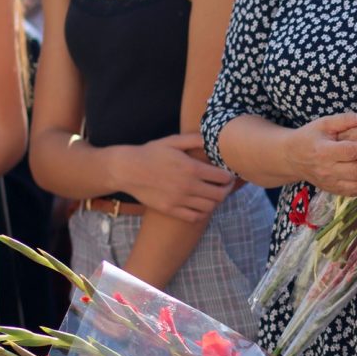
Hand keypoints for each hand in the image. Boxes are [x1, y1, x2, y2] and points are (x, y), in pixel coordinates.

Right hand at [117, 133, 234, 221]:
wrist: (127, 169)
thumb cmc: (150, 153)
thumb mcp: (172, 141)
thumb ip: (194, 140)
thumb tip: (212, 138)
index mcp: (191, 168)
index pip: (223, 178)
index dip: (230, 177)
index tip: (229, 175)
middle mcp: (188, 186)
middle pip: (220, 195)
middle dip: (226, 190)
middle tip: (225, 186)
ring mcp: (179, 200)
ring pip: (209, 207)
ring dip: (215, 201)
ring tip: (213, 194)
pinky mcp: (170, 210)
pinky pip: (195, 217)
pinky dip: (202, 212)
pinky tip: (201, 205)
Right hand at [285, 111, 356, 196]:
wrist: (291, 158)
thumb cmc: (310, 137)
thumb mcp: (323, 123)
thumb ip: (345, 120)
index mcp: (324, 151)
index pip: (350, 151)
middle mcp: (327, 169)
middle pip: (356, 171)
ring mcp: (330, 182)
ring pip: (356, 186)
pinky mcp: (333, 190)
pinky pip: (353, 193)